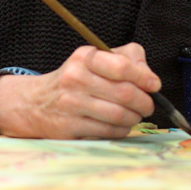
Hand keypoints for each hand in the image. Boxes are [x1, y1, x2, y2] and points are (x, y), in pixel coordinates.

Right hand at [0, 43, 160, 138]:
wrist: (36, 102)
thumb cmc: (75, 78)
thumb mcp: (95, 58)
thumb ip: (126, 58)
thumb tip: (150, 76)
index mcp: (85, 57)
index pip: (121, 65)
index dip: (144, 77)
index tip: (155, 84)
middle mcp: (76, 78)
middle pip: (124, 93)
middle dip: (144, 101)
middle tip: (148, 104)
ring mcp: (71, 104)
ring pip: (119, 116)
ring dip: (135, 118)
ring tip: (135, 115)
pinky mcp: (69, 127)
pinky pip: (108, 132)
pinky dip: (121, 131)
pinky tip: (120, 125)